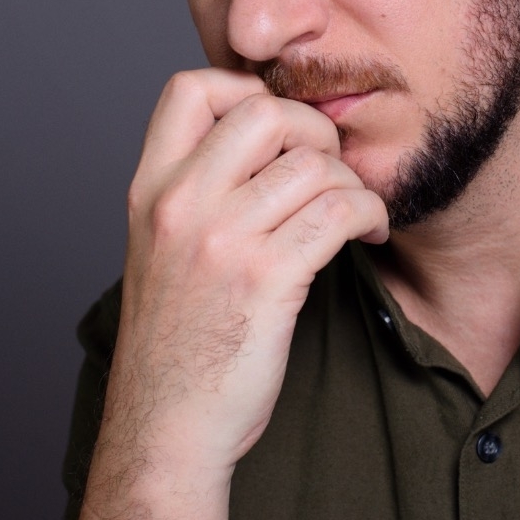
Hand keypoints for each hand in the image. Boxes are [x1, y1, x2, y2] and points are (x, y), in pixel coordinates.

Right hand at [105, 68, 389, 491]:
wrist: (165, 430)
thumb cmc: (176, 347)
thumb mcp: (162, 253)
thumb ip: (198, 195)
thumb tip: (272, 144)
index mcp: (149, 191)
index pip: (189, 89)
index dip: (245, 89)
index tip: (278, 132)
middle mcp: (180, 204)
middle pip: (265, 111)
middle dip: (315, 131)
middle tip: (332, 168)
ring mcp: (222, 240)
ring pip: (314, 165)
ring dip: (351, 184)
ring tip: (356, 215)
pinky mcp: (267, 279)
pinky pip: (340, 212)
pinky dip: (370, 217)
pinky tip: (369, 237)